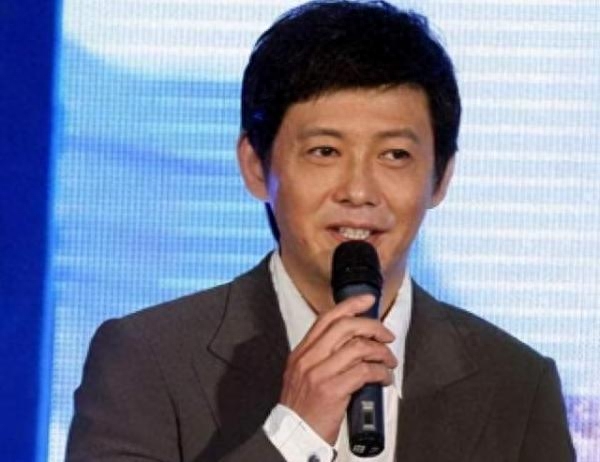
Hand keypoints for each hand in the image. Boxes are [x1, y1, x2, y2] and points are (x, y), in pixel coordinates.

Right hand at [279, 294, 396, 443]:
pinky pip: (364, 372)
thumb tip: (353, 342)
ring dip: (381, 352)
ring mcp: (319, 373)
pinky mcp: (332, 390)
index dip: (350, 305)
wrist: (294, 435)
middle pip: (346, 327)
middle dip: (373, 327)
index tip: (368, 300)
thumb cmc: (303, 408)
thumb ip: (321, 356)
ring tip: (388, 361)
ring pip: (358, 347)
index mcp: (302, 352)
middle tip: (386, 336)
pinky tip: (384, 378)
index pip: (327, 318)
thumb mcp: (302, 374)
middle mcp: (309, 358)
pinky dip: (380, 373)